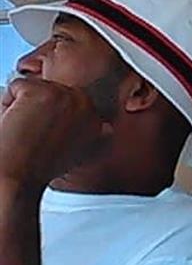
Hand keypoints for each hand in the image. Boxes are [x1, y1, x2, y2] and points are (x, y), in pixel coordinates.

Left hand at [0, 78, 112, 193]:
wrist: (16, 178)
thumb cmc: (36, 171)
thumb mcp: (76, 156)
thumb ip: (93, 138)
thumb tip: (107, 129)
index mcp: (96, 120)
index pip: (69, 101)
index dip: (52, 118)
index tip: (47, 139)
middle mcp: (86, 105)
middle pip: (52, 91)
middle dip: (38, 110)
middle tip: (35, 138)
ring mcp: (65, 96)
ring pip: (34, 87)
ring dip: (24, 108)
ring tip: (27, 133)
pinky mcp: (42, 91)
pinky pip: (16, 86)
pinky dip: (7, 104)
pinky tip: (16, 126)